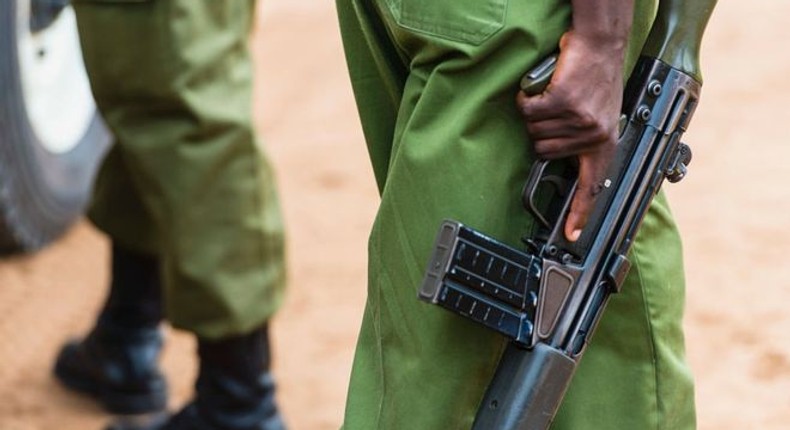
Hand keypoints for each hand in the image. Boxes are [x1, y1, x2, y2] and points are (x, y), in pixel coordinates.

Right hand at [517, 32, 625, 241]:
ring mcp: (579, 120)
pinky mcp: (564, 102)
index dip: (580, 212)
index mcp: (604, 144)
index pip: (592, 187)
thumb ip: (582, 141)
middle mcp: (594, 136)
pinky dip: (528, 98)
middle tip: (557, 110)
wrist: (600, 44)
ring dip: (536, 112)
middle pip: (544, 152)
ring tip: (555, 96)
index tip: (572, 235)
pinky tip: (543, 88)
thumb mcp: (599, 116)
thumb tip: (559, 158)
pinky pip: (529, 110)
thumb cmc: (596, 77)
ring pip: (534, 131)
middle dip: (541, 132)